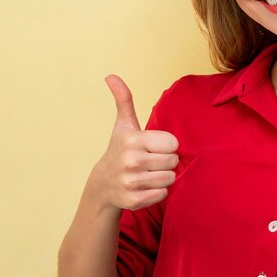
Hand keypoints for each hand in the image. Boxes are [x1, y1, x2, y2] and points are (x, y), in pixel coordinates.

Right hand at [87, 75, 178, 210]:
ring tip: (148, 173)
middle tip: (150, 161)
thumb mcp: (123, 124)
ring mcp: (130, 182)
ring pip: (169, 179)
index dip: (166, 146)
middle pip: (173, 162)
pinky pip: (162, 195)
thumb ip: (123, 99)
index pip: (173, 144)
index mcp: (132, 140)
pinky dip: (157, 193)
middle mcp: (130, 161)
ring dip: (163, 177)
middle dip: (166, 162)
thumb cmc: (120, 149)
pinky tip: (144, 187)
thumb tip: (110, 76)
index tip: (152, 147)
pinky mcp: (133, 201)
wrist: (103, 184)